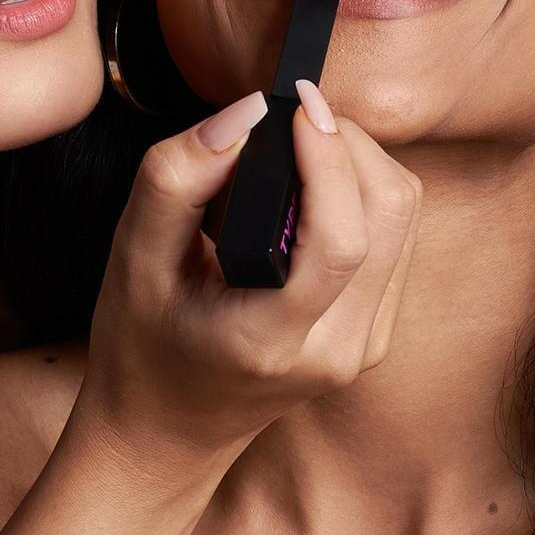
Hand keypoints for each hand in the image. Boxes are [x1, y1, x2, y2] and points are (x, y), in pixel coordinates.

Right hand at [73, 83, 421, 475]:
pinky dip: (362, 193)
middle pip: (390, 214)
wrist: (164, 432)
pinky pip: (395, 237)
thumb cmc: (140, 345)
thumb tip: (245, 112)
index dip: (330, 157)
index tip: (296, 103)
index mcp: (272, 341)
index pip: (341, 240)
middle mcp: (337, 349)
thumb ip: (176, 179)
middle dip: (348, 143)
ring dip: (360, 162)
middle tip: (291, 116)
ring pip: (403, 217)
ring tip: (296, 149)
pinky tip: (310, 189)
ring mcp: (365, 346)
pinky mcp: (376, 333)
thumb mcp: (131, 258)